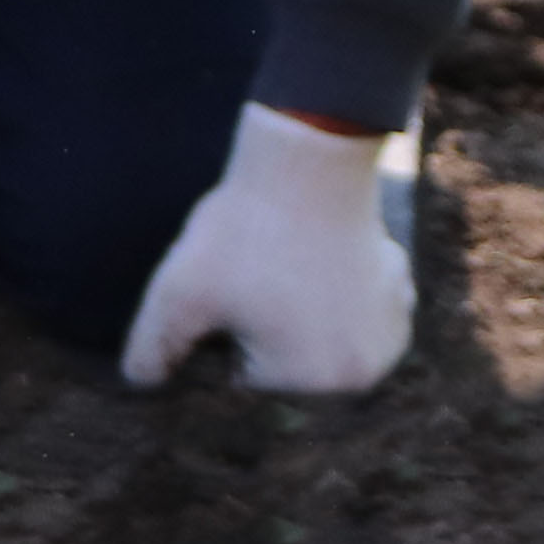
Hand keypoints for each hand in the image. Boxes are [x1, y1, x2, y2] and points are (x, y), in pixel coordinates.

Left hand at [119, 106, 410, 392]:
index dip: (224, 330)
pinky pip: (350, 311)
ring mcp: (391, 331)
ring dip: (300, 315)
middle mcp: (366, 372)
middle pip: (286, 365)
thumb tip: (144, 386)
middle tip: (259, 273)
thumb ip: (151, 350)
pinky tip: (317, 257)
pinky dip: (334, 292)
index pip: (245, 377)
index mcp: (318, 383)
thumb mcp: (177, 294)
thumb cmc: (245, 230)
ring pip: (317, 340)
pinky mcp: (400, 293)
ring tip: (286, 264)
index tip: (234, 286)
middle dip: (264, 329)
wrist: (309, 157)